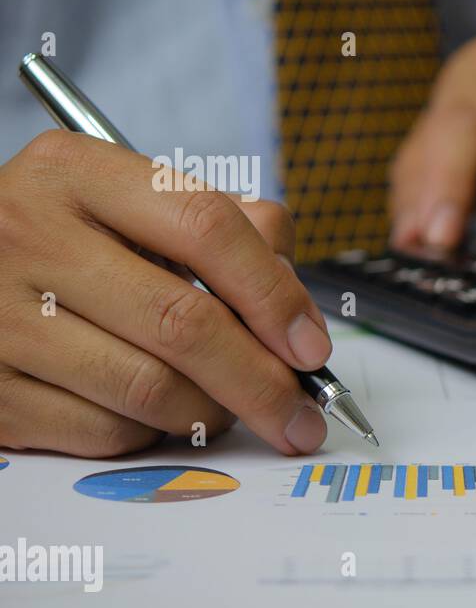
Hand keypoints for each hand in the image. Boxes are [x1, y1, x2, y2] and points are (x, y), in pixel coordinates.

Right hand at [0, 131, 334, 457]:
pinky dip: (152, 435)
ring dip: (212, 413)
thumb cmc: (74, 240)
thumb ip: (231, 232)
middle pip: (183, 323)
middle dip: (263, 382)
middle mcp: (25, 234)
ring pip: (149, 389)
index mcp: (76, 172)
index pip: (206, 227)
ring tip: (230, 409)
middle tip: (302, 416)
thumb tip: (299, 315)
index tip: (313, 348)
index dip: (275, 295)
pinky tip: (159, 416)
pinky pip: (104, 432)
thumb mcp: (138, 205)